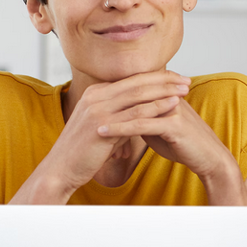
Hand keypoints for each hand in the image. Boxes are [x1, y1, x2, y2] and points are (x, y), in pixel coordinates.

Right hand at [38, 71, 193, 194]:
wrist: (61, 169)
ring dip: (165, 90)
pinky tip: (173, 105)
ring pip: (138, 94)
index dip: (155, 77)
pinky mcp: (102, 125)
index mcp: (95, 93)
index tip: (174, 78)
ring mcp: (97, 109)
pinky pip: (135, 113)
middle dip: (164, 79)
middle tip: (186, 79)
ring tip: (185, 89)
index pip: (130, 80)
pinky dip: (157, 107)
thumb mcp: (101, 126)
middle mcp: (95, 96)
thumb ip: (117, 115)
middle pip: (137, 82)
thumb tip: (136, 114)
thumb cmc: (82, 152)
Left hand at [96, 78, 235, 184]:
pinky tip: (103, 133)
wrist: (208, 158)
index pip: (133, 88)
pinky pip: (141, 125)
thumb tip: (124, 118)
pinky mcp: (174, 124)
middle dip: (106, 101)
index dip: (112, 94)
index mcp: (164, 94)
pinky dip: (120, 129)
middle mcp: (168, 96)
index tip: (88, 101)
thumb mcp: (158, 129)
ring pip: (134, 108)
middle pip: (131, 93)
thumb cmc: (184, 144)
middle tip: (81, 107)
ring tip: (87, 120)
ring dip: (109, 114)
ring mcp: (171, 108)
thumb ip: (142, 119)